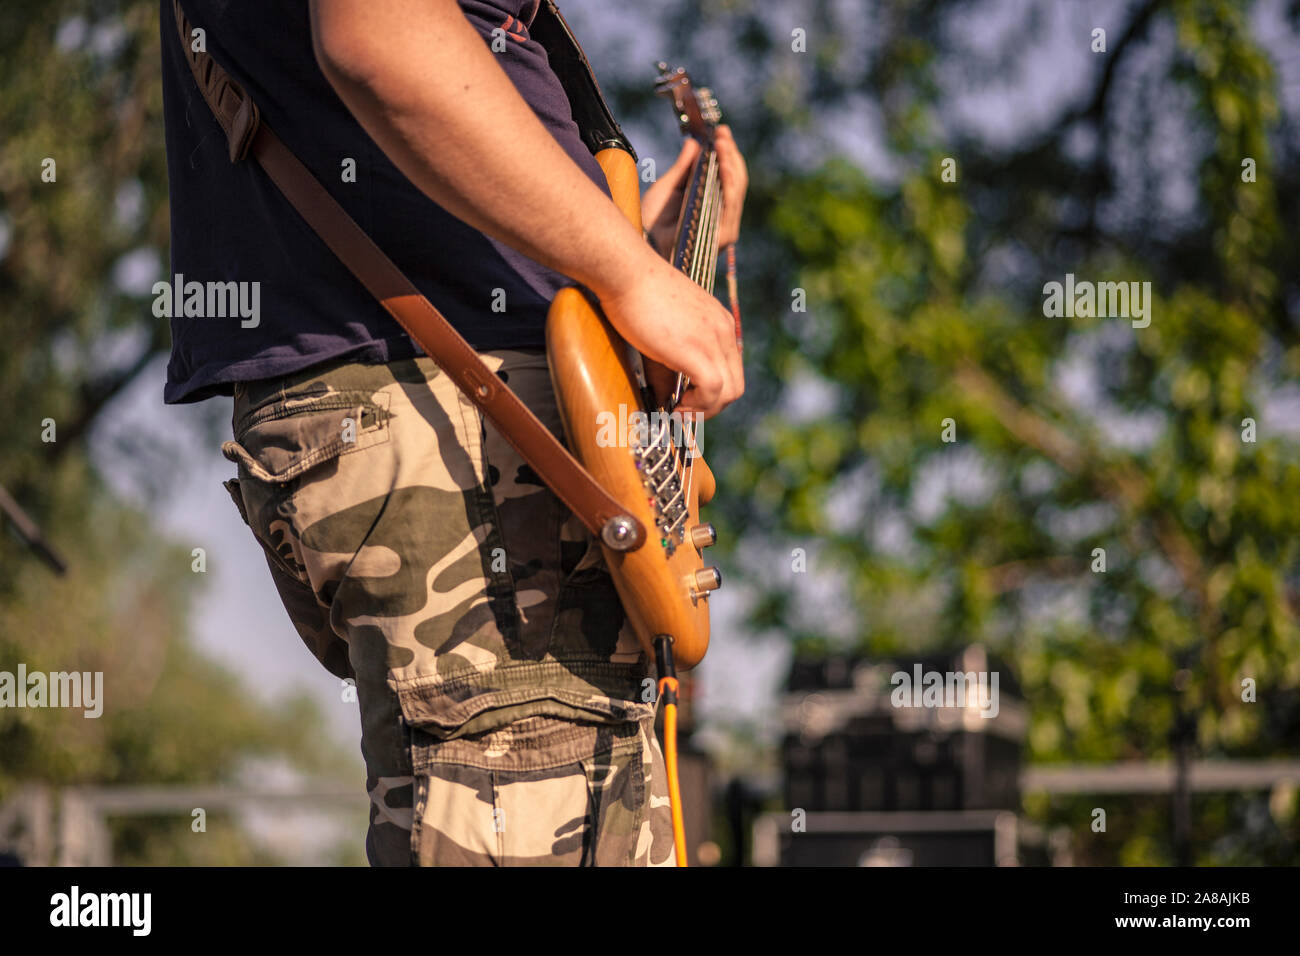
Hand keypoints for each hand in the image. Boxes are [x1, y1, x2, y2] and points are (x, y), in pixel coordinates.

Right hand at [595, 252, 743, 418]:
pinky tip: (675, 406)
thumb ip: (669, 368)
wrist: (625, 271)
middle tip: (682, 411)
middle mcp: (724, 330)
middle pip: (736, 386)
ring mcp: (714, 339)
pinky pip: (712, 391)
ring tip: (677, 411)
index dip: (711, 394)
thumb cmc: (634, 296)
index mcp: (719, 322)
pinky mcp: (697, 350)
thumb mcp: (661, 332)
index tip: (684, 400)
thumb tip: (665, 401)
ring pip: (729, 393)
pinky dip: (697, 406)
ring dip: (704, 410)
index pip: (730, 370)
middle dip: (711, 407)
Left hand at [641, 125, 747, 257]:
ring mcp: (724, 227)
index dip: (726, 152)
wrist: (643, 244)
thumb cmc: (652, 221)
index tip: (721, 131)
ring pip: (736, 189)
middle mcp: (722, 216)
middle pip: (736, 180)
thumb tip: (694, 143)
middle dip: (730, 154)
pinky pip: (729, 204)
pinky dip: (728, 182)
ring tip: (722, 143)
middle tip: (722, 134)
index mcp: (712, 205)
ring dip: (730, 163)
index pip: (727, 176)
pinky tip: (723, 165)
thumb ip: (683, 167)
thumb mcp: (668, 186)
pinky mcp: (722, 235)